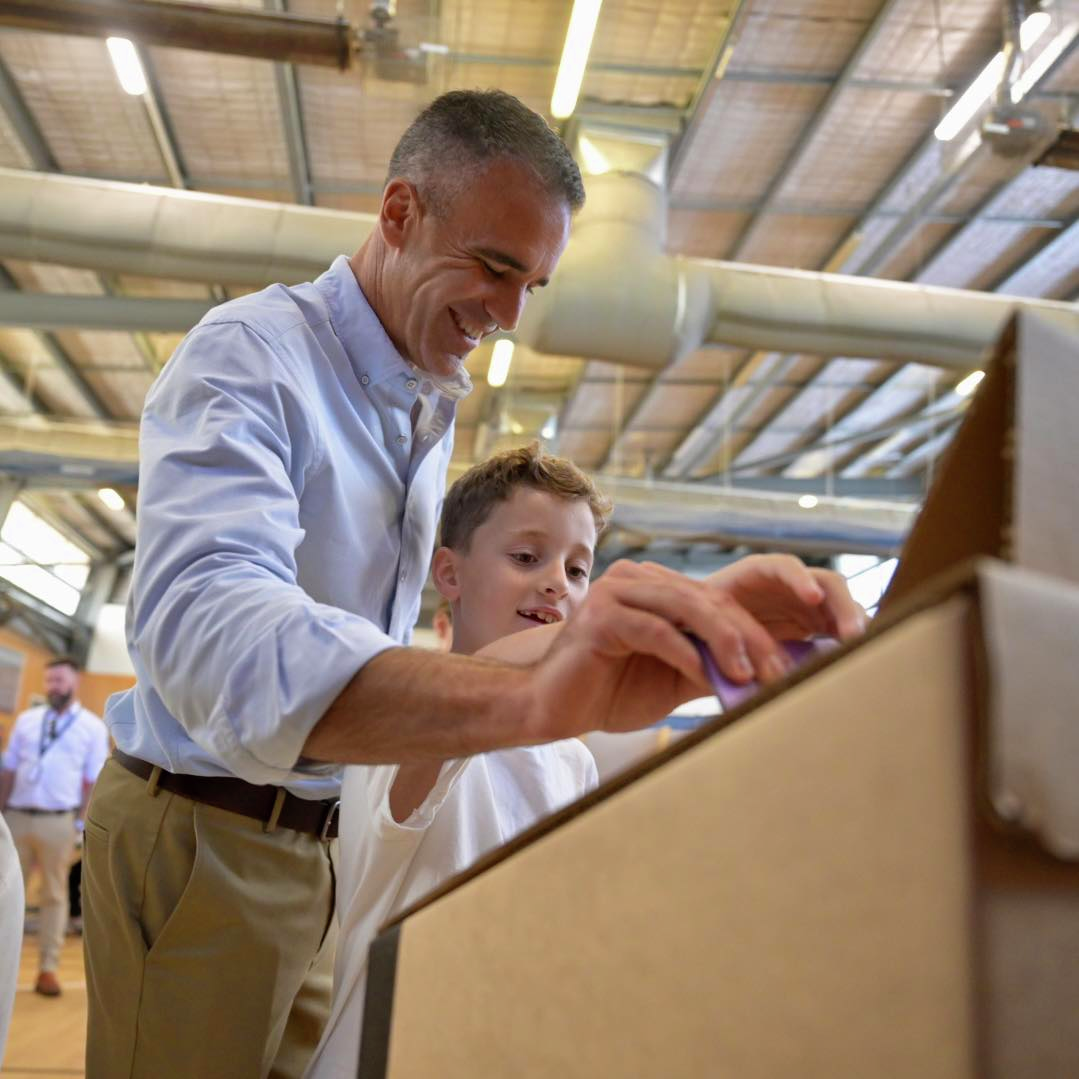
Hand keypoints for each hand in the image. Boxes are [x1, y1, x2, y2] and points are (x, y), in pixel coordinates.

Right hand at [516, 559, 792, 741]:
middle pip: (708, 599)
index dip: (756, 633)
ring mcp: (616, 593)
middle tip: (778, 672)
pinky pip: (654, 630)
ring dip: (724, 641)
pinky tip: (707, 676)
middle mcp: (636, 580)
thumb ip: (709, 667)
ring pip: (685, 607)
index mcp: (655, 587)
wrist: (549, 707)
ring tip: (750, 674)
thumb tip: (763, 678)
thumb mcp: (671, 676)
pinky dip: (685, 654)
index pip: (718, 601)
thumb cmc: (607, 691)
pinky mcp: (600, 617)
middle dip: (749, 638)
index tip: (786, 667)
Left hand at [707, 554, 866, 642]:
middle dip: (843, 606)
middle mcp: (788, 584)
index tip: (811, 598)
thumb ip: (721, 633)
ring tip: (861, 651)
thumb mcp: (707, 623)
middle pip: (826, 584)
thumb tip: (733, 660)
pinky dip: (851, 641)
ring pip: (842, 607)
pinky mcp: (818, 625)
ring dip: (855, 626)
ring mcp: (807, 604)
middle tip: (853, 636)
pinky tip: (858, 658)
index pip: (784, 567)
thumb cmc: (701, 623)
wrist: (706, 634)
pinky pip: (841, 629)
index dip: (799, 579)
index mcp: (757, 574)